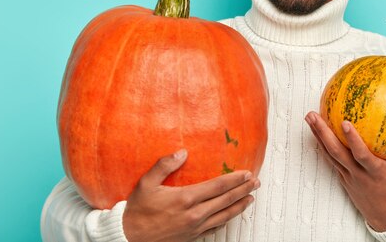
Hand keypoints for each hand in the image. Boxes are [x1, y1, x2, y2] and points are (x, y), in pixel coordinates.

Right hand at [123, 149, 259, 241]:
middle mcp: (194, 214)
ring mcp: (194, 228)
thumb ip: (164, 165)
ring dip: (239, 206)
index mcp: (186, 198)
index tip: (247, 173)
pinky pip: (215, 228)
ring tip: (250, 198)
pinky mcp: (192, 237)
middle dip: (243, 190)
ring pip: (224, 216)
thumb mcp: (146, 183)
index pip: (218, 186)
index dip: (235, 179)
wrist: (129, 237)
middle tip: (256, 182)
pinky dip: (226, 220)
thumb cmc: (137, 211)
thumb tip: (182, 152)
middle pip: (226, 200)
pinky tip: (231, 215)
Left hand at [305, 111, 385, 231]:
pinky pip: (329, 159)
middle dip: (323, 133)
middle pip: (336, 152)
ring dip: (317, 136)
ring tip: (309, 117)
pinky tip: (314, 131)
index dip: (352, 140)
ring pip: (329, 154)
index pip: (361, 155)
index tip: (344, 122)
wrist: (384, 218)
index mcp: (374, 172)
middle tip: (312, 114)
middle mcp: (357, 174)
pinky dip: (321, 145)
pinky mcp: (342, 177)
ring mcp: (347, 176)